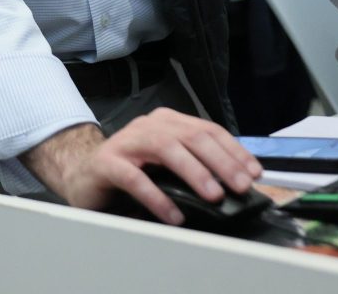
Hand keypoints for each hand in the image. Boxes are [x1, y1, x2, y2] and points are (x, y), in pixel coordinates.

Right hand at [20, 109, 262, 225]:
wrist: (83, 173)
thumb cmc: (131, 169)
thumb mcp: (168, 165)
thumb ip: (194, 166)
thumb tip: (235, 184)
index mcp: (167, 122)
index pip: (208, 130)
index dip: (233, 150)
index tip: (254, 173)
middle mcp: (148, 126)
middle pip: (191, 136)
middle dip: (221, 161)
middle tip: (240, 186)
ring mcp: (127, 142)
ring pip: (166, 148)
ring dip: (194, 172)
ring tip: (214, 196)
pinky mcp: (107, 163)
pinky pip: (135, 177)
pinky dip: (157, 197)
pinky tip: (174, 214)